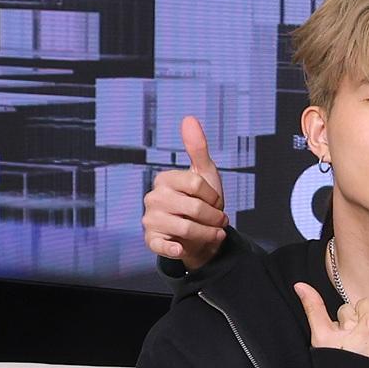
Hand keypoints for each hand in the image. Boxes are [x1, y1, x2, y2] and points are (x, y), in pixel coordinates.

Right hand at [143, 114, 228, 271]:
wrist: (200, 235)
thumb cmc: (201, 203)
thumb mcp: (204, 174)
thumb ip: (197, 148)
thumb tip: (189, 118)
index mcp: (164, 179)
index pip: (197, 184)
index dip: (214, 196)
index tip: (215, 201)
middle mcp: (153, 198)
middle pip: (195, 208)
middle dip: (214, 217)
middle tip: (218, 220)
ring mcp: (150, 220)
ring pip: (187, 228)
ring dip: (208, 234)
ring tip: (213, 233)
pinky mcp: (152, 241)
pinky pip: (163, 246)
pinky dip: (175, 249)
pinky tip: (182, 248)